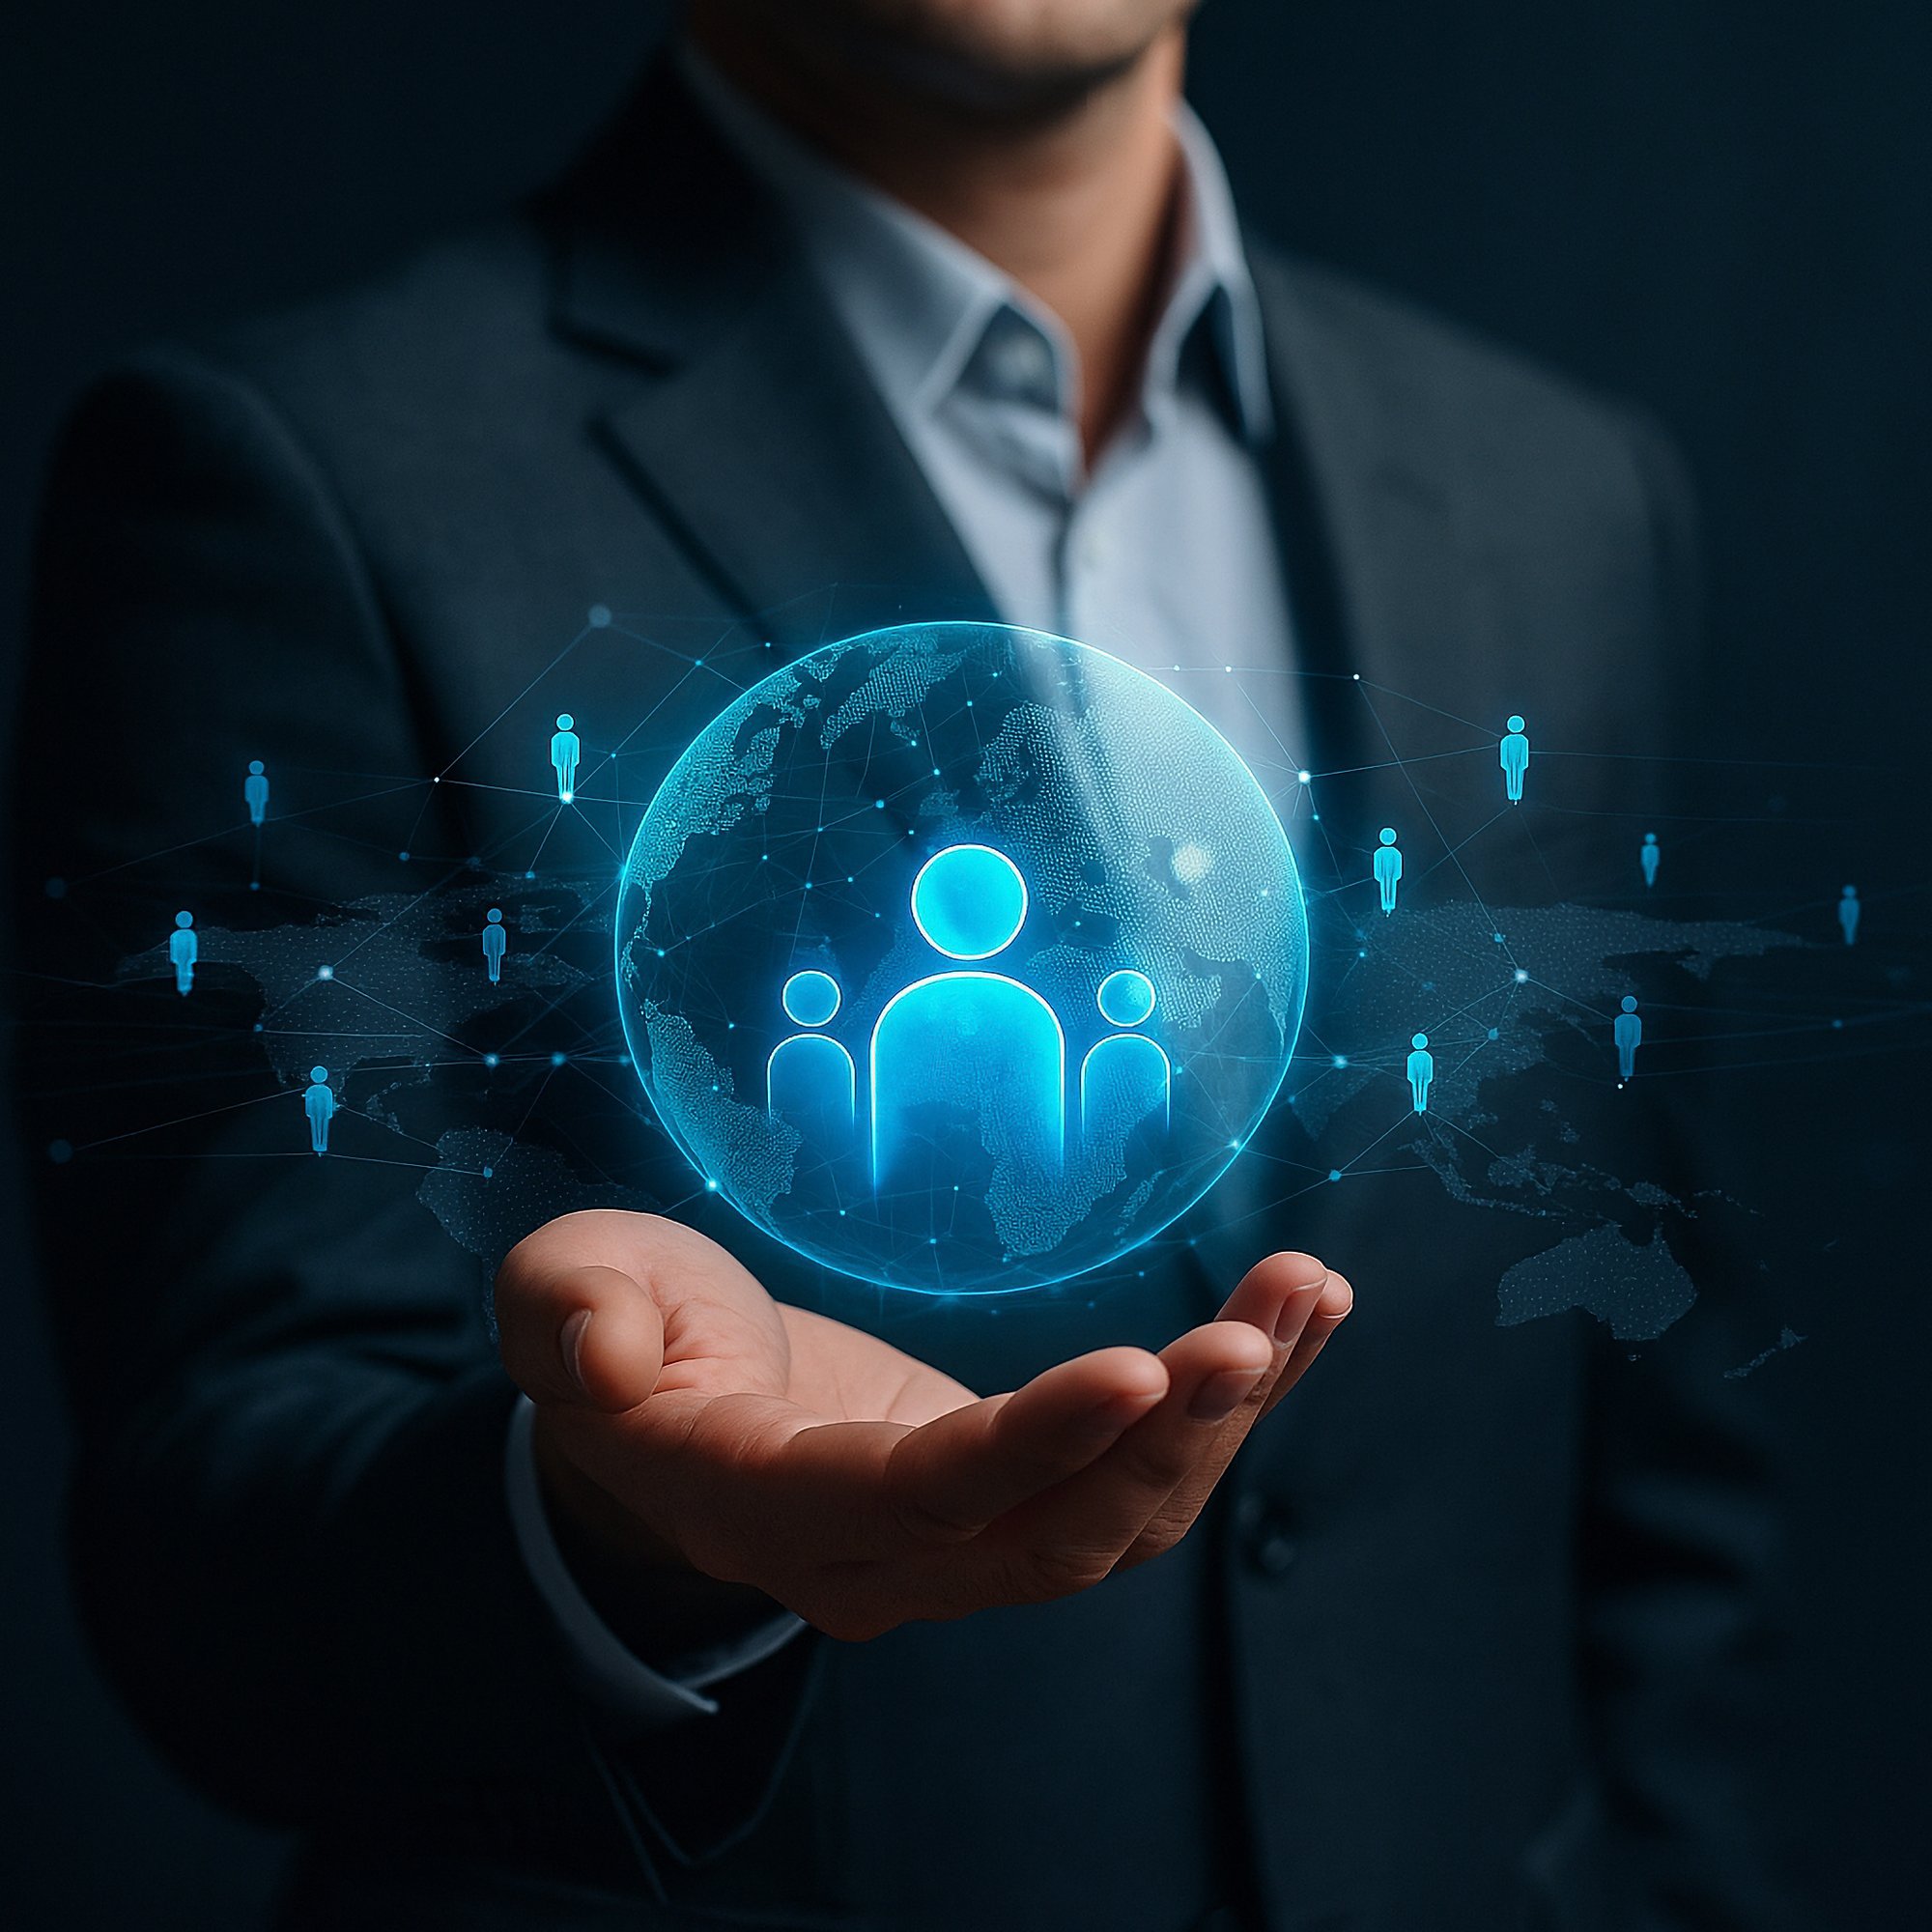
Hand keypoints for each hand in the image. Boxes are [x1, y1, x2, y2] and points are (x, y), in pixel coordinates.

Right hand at [496, 1211, 1351, 1643]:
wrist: (670, 1403)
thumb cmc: (621, 1333)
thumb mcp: (565, 1292)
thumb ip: (572, 1316)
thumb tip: (606, 1357)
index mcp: (768, 1505)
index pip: (920, 1498)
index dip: (1033, 1446)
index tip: (1141, 1367)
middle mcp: (881, 1559)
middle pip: (1054, 1535)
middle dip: (1172, 1437)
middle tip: (1262, 1324)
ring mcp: (958, 1547)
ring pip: (1120, 1521)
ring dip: (1226, 1419)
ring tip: (1307, 1294)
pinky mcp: (1015, 1503)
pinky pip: (1138, 1480)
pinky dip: (1222, 1410)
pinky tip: (1298, 1322)